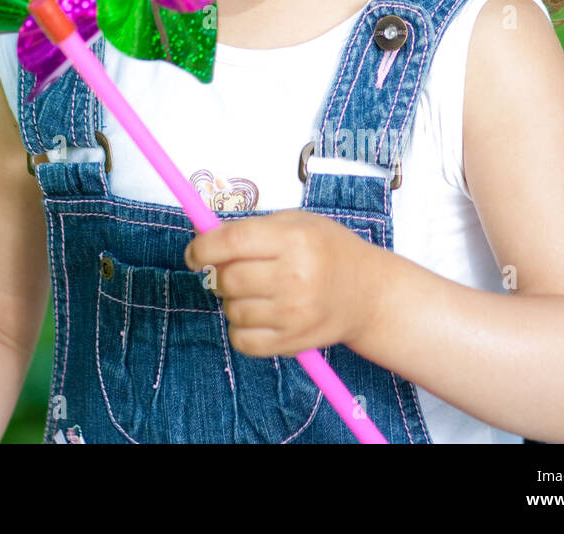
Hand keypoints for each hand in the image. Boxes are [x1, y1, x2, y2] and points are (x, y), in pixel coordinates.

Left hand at [184, 210, 383, 357]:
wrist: (369, 293)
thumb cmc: (327, 250)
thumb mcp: (295, 223)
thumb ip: (248, 228)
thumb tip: (200, 233)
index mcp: (293, 239)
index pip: (231, 242)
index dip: (202, 248)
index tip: (194, 254)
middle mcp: (295, 276)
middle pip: (228, 279)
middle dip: (218, 275)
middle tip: (231, 271)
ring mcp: (295, 313)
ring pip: (232, 310)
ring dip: (232, 300)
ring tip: (255, 292)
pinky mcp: (294, 342)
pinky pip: (243, 341)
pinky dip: (240, 329)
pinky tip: (257, 316)